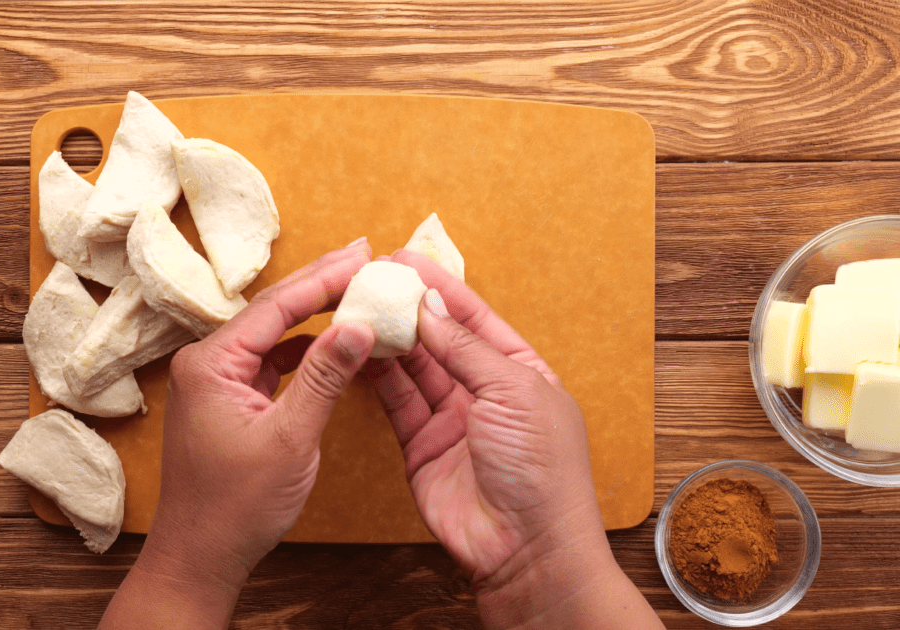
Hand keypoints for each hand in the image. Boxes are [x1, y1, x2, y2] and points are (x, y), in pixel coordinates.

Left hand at [101, 240, 375, 629]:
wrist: (200, 556)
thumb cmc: (236, 506)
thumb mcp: (290, 438)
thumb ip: (324, 377)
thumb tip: (358, 326)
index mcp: (211, 363)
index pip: (276, 307)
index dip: (323, 278)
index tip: (362, 255)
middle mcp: (206, 363)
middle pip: (271, 311)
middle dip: (319, 284)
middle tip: (363, 255)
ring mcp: (215, 382)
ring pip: (272, 334)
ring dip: (313, 315)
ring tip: (354, 288)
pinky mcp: (227, 401)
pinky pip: (269, 361)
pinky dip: (302, 350)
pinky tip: (331, 341)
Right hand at [367, 250, 661, 629]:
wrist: (525, 548)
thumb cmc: (541, 470)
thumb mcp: (513, 392)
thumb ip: (467, 348)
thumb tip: (431, 307)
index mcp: (520, 371)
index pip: (474, 318)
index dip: (440, 287)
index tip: (405, 259)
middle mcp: (484, 391)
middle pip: (440, 338)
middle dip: (408, 307)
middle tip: (372, 278)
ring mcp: (452, 419)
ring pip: (413, 366)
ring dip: (388, 337)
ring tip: (358, 306)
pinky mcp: (421, 446)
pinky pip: (396, 401)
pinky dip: (377, 375)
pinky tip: (358, 348)